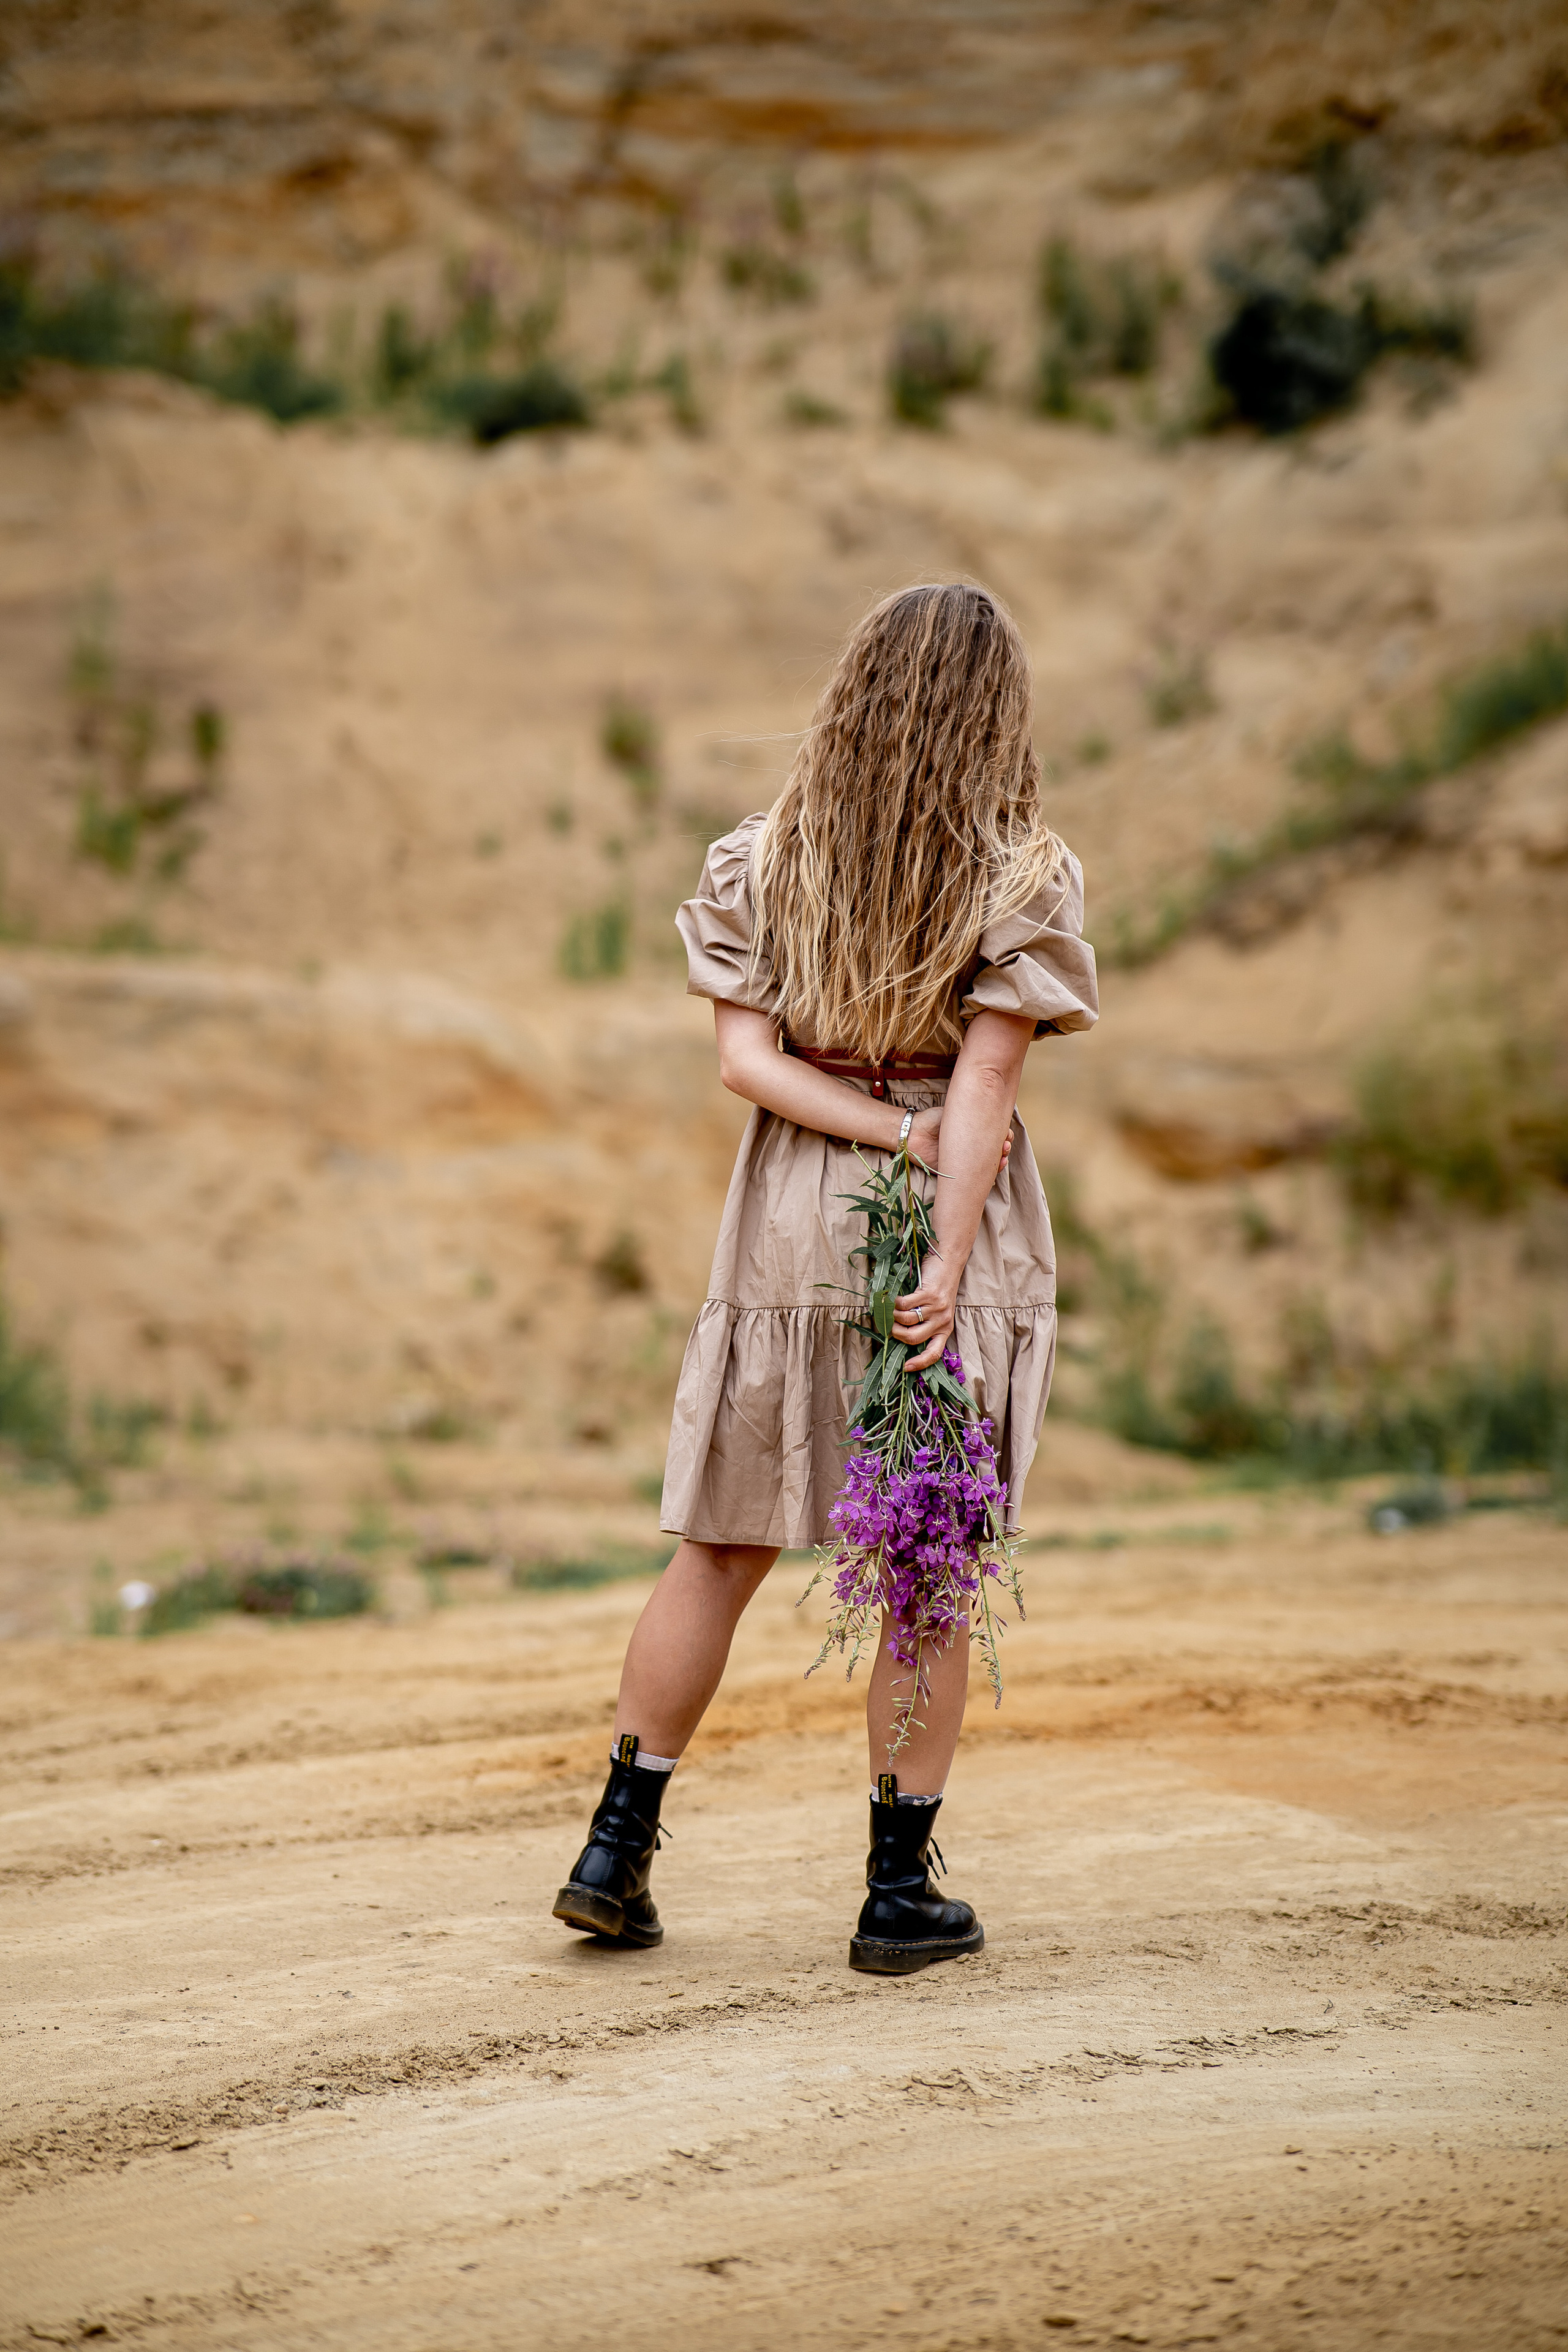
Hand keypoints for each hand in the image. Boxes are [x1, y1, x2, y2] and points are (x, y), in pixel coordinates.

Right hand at [891, 1257, 959, 1374]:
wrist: (948, 1262)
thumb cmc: (939, 1286)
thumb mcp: (936, 1309)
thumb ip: (924, 1323)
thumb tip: (898, 1333)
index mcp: (945, 1329)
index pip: (934, 1353)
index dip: (920, 1363)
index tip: (906, 1368)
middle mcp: (942, 1321)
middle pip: (913, 1338)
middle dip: (896, 1333)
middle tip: (889, 1325)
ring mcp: (936, 1308)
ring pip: (905, 1320)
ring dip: (892, 1315)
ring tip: (890, 1308)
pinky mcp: (929, 1294)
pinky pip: (904, 1304)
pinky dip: (894, 1302)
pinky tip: (893, 1297)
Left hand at [905, 1108, 1010, 1179]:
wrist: (914, 1133)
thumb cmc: (933, 1119)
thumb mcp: (956, 1111)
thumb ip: (973, 1112)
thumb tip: (992, 1107)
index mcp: (972, 1132)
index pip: (994, 1135)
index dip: (1004, 1136)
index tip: (1007, 1135)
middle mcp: (970, 1147)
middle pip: (994, 1151)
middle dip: (1004, 1149)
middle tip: (1005, 1146)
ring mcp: (965, 1160)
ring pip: (988, 1165)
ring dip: (999, 1162)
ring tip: (1002, 1157)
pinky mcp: (957, 1172)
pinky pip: (974, 1177)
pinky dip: (987, 1176)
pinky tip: (994, 1170)